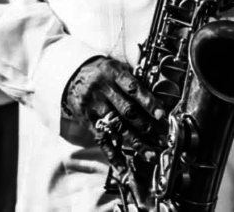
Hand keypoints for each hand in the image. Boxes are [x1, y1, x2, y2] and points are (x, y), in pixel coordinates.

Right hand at [62, 56, 165, 191]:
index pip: (133, 88)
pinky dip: (112, 155)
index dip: (148, 102)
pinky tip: (123, 166)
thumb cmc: (102, 72)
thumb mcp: (116, 66)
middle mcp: (102, 90)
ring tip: (150, 154)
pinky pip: (101, 139)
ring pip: (116, 127)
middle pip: (127, 111)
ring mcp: (93, 106)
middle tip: (162, 139)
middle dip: (146, 127)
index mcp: (112, 73)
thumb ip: (135, 79)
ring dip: (135, 143)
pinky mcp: (86, 120)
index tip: (162, 115)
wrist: (71, 75)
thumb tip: (159, 98)